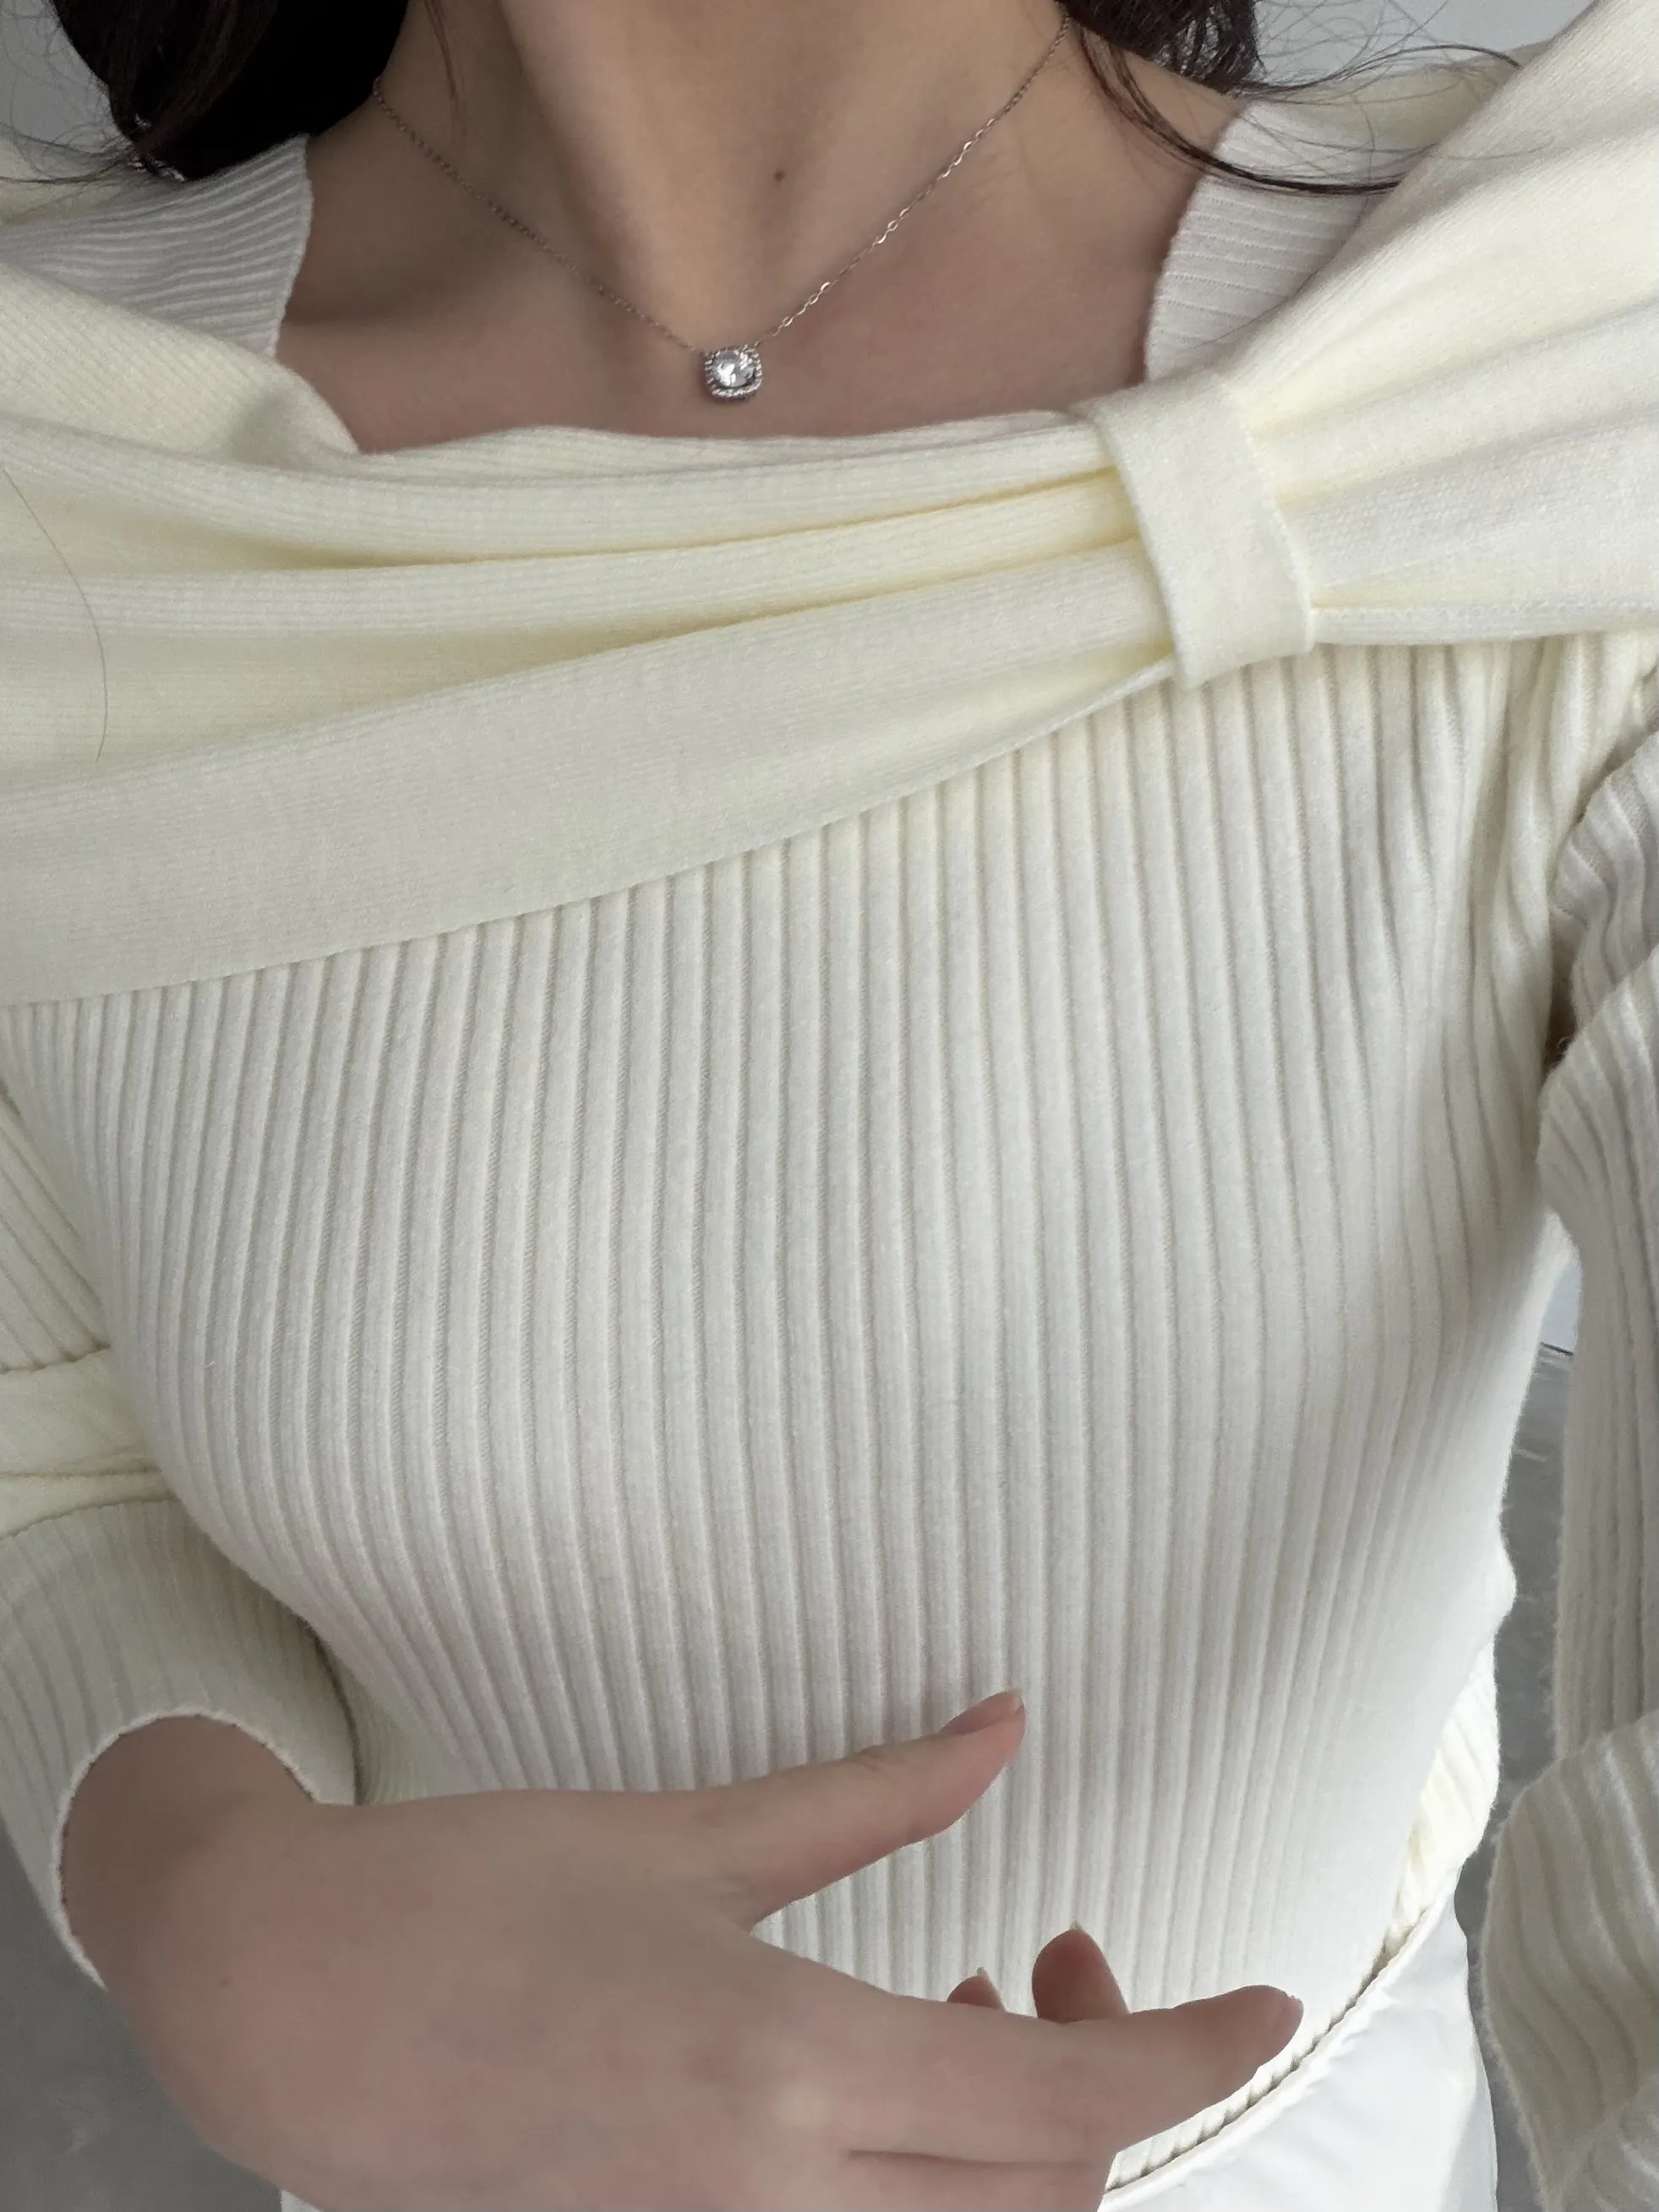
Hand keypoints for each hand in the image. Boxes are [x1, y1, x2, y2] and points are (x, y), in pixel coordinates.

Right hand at [121, 1694, 1299, 2211]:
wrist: (299, 2010)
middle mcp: (776, 2195)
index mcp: (790, 2064)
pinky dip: (932, 2181)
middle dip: (1111, 2089)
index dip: (1197, 2053)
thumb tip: (1002, 1727)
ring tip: (978, 2007)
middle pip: (1047, 2200)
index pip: (1075, 2106)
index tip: (1266, 1997)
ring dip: (1025, 2148)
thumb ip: (874, 1795)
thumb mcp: (694, 1835)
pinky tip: (886, 2072)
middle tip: (1061, 1951)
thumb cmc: (482, 1895)